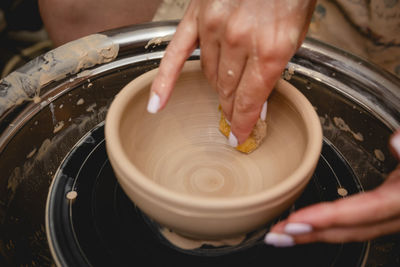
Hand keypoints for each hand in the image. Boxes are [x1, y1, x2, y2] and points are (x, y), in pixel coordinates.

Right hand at [147, 0, 315, 143]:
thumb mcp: (296, 32)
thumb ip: (275, 70)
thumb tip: (258, 104)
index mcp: (271, 47)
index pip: (250, 101)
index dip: (245, 124)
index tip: (240, 137)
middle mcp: (240, 39)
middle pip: (228, 91)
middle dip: (232, 109)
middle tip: (233, 119)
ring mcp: (214, 26)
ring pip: (209, 75)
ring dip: (217, 89)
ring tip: (223, 95)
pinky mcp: (196, 16)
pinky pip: (175, 55)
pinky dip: (165, 82)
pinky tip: (157, 104)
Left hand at [265, 130, 399, 246]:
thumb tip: (398, 141)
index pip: (361, 212)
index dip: (327, 219)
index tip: (294, 223)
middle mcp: (397, 214)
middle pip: (349, 230)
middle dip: (309, 235)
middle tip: (275, 236)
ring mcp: (392, 216)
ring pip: (349, 231)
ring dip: (313, 234)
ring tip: (282, 234)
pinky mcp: (386, 211)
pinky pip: (354, 224)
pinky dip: (327, 226)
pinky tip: (309, 225)